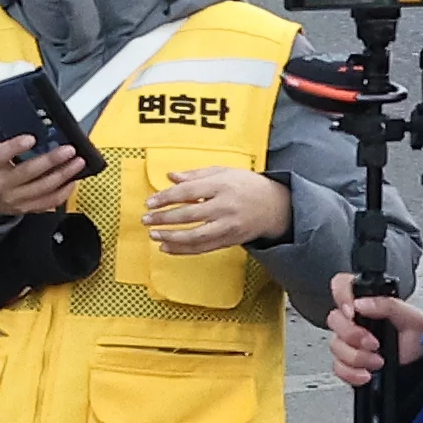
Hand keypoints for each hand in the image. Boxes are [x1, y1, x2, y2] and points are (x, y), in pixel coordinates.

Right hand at [0, 135, 86, 216]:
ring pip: (44, 188)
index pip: (1, 155)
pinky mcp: (26, 208)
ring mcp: (15, 198)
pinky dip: (64, 192)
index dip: (16, 146)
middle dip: (52, 160)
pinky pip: (49, 202)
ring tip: (78, 163)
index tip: (31, 138)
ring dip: (64, 175)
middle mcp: (2, 183)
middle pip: (29, 172)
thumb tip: (18, 124)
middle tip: (68, 150)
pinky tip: (72, 181)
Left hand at [148, 166, 293, 253]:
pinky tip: (167, 248)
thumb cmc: (246, 185)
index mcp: (221, 186)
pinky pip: (204, 248)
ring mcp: (228, 226)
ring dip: (171, 238)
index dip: (166, 198)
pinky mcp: (230, 241)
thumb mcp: (223, 171)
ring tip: (153, 235)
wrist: (276, 206)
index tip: (149, 202)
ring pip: (196, 236)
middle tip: (146, 219)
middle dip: (164, 219)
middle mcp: (225, 207)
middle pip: (189, 215)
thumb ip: (195, 175)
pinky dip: (183, 250)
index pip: (187, 192)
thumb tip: (170, 176)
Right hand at [331, 290, 422, 393]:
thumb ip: (389, 305)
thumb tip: (361, 303)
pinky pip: (337, 366)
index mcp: (369, 304)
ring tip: (377, 361)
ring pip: (335, 345)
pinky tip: (367, 373)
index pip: (342, 286)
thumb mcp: (413, 319)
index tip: (353, 312)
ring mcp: (348, 342)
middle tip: (373, 342)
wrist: (419, 374)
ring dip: (357, 356)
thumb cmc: (417, 344)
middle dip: (352, 334)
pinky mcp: (346, 363)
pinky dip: (352, 372)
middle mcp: (355, 321)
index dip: (342, 295)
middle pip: (333, 318)